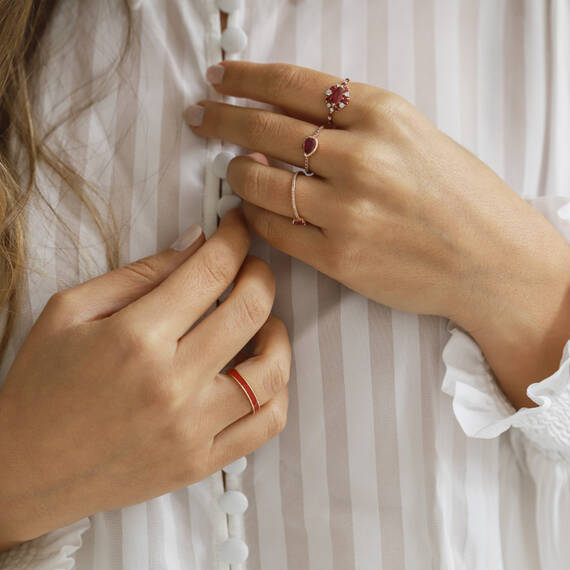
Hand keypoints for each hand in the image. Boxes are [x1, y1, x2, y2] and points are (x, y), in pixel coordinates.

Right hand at [0, 210, 289, 547]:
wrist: (23, 470)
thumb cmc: (40, 385)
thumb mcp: (71, 311)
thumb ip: (140, 273)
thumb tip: (196, 242)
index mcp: (136, 337)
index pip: (211, 270)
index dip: (234, 238)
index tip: (238, 227)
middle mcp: (172, 383)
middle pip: (251, 309)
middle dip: (261, 273)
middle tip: (251, 267)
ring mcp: (192, 428)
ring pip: (272, 369)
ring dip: (278, 331)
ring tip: (263, 320)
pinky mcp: (200, 463)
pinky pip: (266, 424)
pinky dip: (277, 389)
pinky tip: (260, 370)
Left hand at [186, 61, 569, 407]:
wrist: (491, 259)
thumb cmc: (457, 195)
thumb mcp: (412, 136)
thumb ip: (352, 124)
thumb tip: (285, 119)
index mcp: (381, 115)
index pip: (291, 83)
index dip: (245, 78)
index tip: (220, 77)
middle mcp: (361, 157)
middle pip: (265, 127)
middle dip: (222, 118)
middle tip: (200, 116)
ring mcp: (348, 210)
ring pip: (261, 181)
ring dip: (236, 172)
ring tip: (230, 169)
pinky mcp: (340, 256)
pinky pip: (275, 229)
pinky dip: (254, 216)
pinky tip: (250, 208)